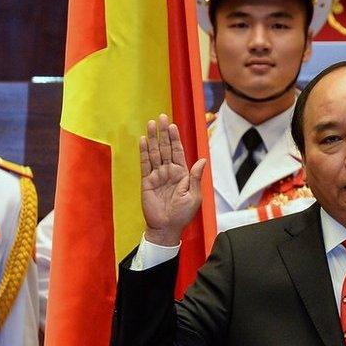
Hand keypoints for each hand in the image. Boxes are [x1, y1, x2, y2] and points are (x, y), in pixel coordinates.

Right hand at [139, 114, 206, 245]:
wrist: (167, 228)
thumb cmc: (182, 215)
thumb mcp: (194, 196)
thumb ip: (196, 178)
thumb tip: (202, 160)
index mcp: (182, 174)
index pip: (178, 152)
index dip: (175, 138)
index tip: (172, 125)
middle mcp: (169, 172)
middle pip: (165, 148)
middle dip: (163, 133)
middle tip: (160, 117)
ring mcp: (157, 176)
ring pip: (155, 153)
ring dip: (153, 138)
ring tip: (150, 124)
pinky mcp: (147, 182)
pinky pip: (145, 164)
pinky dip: (144, 152)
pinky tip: (143, 141)